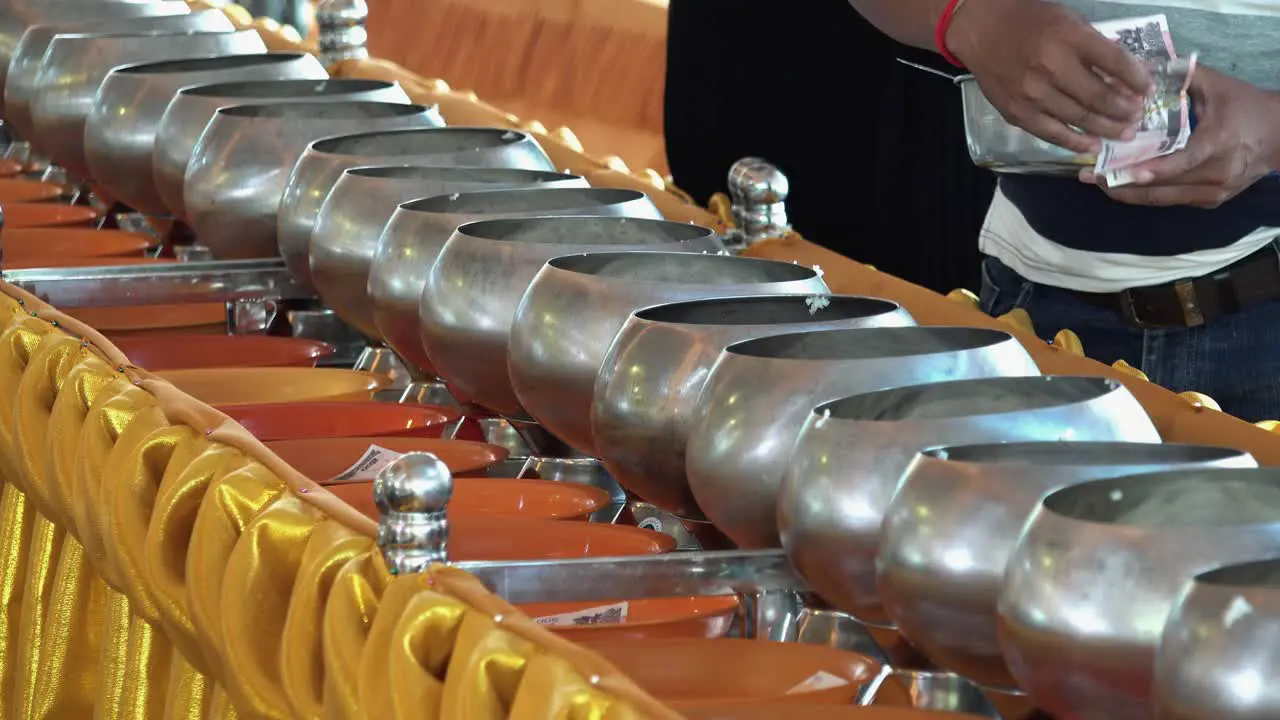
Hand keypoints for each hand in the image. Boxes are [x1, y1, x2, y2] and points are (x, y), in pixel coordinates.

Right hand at [948, 0, 1152, 153]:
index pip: (1115, 63)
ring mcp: (1033, 93)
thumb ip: (1093, 46)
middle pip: (1100, 96)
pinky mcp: (1017, 112)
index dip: (1137, 80)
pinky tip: (1092, 145)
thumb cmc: (1028, 20)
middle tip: (1137, 116)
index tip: (1148, 90)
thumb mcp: (1068, 21)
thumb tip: (1124, 73)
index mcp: (1069, 37)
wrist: (980, 29)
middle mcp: (1052, 66)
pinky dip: (1075, 141)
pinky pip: (1052, 133)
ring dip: (1107, 128)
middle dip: (1125, 109)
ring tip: (1124, 133)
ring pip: (1080, 118)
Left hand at [1082, 67, 1279, 208]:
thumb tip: (1141, 71)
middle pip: (1163, 187)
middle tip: (1088, 176)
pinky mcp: (1209, 202)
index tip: (1117, 174)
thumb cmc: (1245, 106)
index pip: (1181, 162)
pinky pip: (1170, 201)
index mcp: (1219, 144)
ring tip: (1096, 182)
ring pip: (1162, 200)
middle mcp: (1217, 174)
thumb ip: (1182, 78)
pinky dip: (1145, 193)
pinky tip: (1121, 184)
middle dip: (1122, 184)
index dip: (1149, 171)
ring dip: (1127, 193)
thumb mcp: (1217, 86)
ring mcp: (1214, 193)